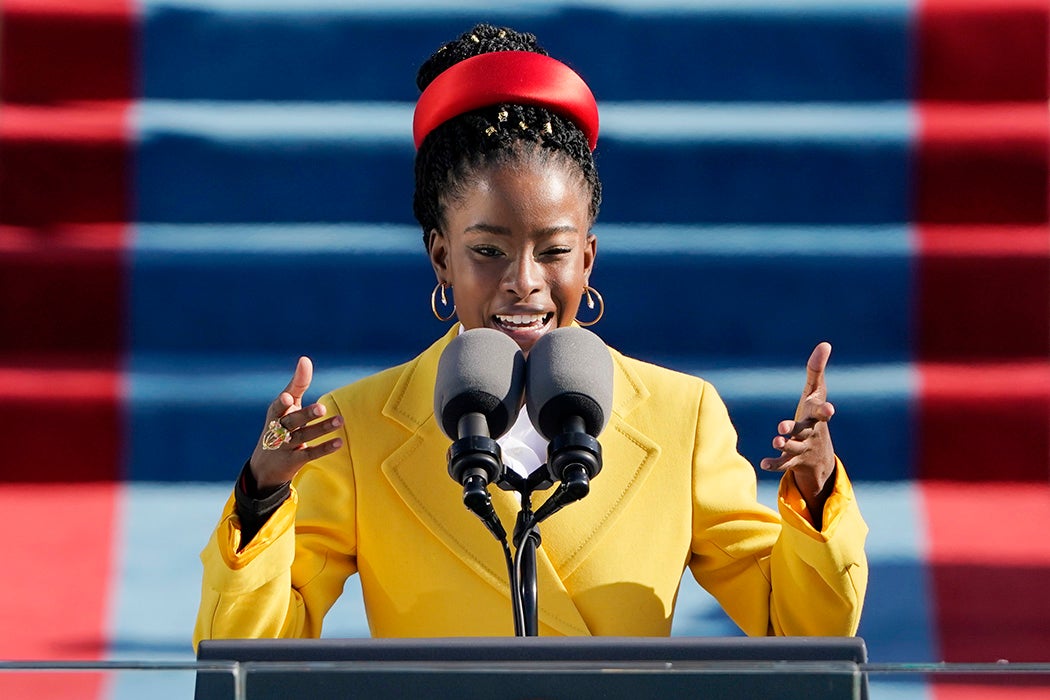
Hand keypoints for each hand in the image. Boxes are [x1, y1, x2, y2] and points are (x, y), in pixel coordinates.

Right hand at [249, 357, 343, 489]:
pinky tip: (339, 442)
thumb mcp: (285, 406)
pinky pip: (310, 454)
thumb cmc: (279, 426)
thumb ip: (297, 384)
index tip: (288, 397)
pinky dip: (324, 448)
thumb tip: (305, 359)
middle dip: (306, 414)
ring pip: (303, 437)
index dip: (282, 403)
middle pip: (292, 422)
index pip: (278, 407)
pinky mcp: (294, 461)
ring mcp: (285, 447)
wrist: (264, 467)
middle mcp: (277, 430)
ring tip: (340, 420)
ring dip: (322, 429)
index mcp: (275, 414)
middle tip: (322, 408)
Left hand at [760, 342, 836, 513]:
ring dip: (784, 445)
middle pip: (804, 431)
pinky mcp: (793, 461)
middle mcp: (811, 433)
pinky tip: (763, 463)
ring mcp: (802, 448)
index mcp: (816, 417)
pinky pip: (783, 464)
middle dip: (795, 429)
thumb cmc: (815, 416)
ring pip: (793, 448)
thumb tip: (825, 344)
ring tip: (775, 440)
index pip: (822, 413)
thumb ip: (817, 370)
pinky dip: (774, 464)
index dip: (825, 411)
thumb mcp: (816, 393)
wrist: (820, 458)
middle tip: (782, 426)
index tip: (829, 409)